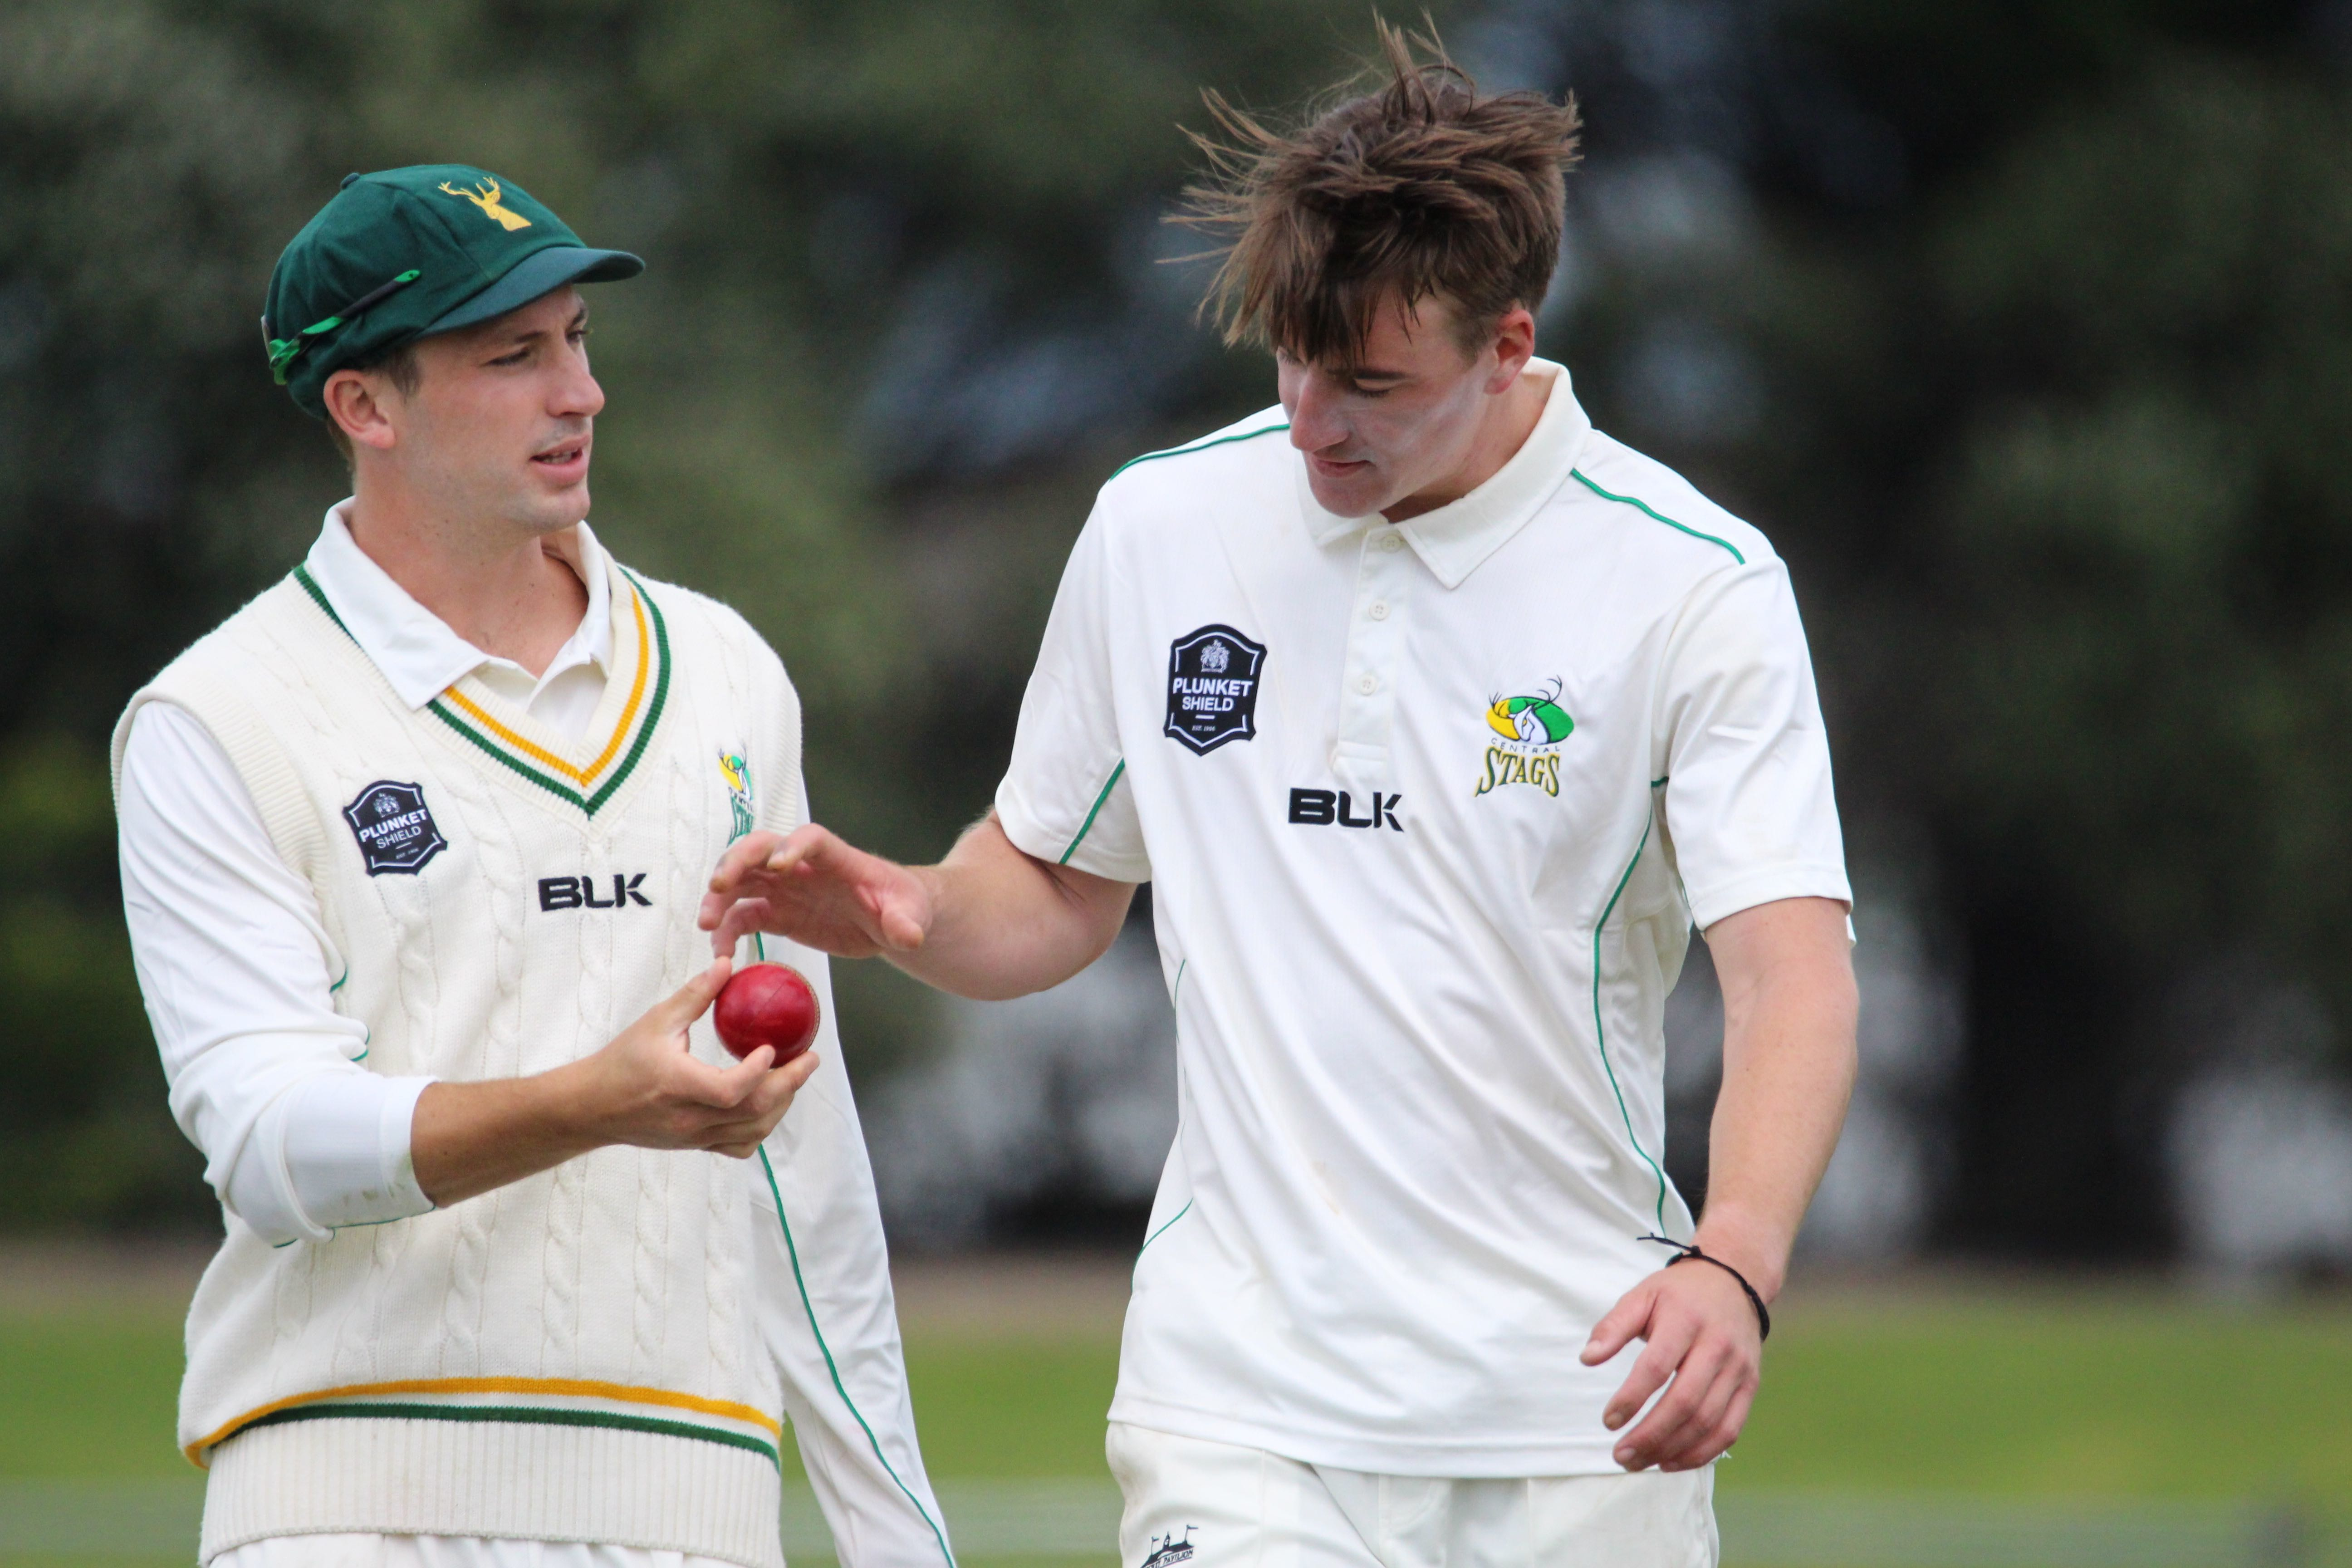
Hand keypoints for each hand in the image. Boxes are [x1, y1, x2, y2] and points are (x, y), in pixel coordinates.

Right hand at [566, 958, 817, 1157]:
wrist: (592, 1106)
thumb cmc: (622, 1061)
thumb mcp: (657, 1020)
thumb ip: (696, 994)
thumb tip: (727, 964)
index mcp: (678, 1085)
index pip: (730, 1090)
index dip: (758, 1071)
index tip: (773, 1047)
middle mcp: (689, 1118)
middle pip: (753, 1113)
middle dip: (790, 1085)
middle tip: (810, 1058)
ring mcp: (695, 1137)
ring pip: (753, 1132)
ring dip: (781, 1105)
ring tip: (794, 1076)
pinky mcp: (697, 1146)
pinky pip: (740, 1146)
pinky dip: (762, 1127)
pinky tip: (769, 1104)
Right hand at [698, 824, 933, 959]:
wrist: (886, 920)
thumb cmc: (901, 905)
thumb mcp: (911, 913)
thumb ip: (905, 921)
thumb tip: (909, 936)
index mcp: (836, 858)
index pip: (811, 839)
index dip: (793, 845)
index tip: (779, 864)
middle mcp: (802, 866)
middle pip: (760, 849)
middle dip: (737, 862)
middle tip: (719, 885)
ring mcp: (784, 889)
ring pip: (742, 881)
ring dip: (719, 896)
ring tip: (707, 922)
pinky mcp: (777, 914)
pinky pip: (744, 917)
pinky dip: (727, 931)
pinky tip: (720, 951)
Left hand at [1580, 1257, 1763, 1471]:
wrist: (1734, 1281)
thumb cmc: (1679, 1294)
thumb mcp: (1642, 1296)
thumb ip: (1613, 1327)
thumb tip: (1587, 1358)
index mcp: (1685, 1320)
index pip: (1656, 1367)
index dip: (1631, 1399)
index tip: (1609, 1421)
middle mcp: (1717, 1346)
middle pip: (1685, 1402)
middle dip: (1650, 1436)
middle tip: (1621, 1455)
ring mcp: (1738, 1369)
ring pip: (1708, 1422)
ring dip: (1672, 1450)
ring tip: (1640, 1462)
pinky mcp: (1750, 1386)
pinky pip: (1729, 1429)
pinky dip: (1701, 1453)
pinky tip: (1672, 1462)